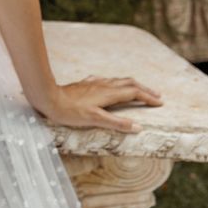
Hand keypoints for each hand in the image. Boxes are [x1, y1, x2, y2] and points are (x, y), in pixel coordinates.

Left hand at [32, 75, 162, 132]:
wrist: (48, 97)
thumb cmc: (70, 111)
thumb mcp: (94, 120)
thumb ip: (116, 123)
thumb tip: (138, 127)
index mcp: (108, 94)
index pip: (134, 93)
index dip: (148, 97)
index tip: (160, 102)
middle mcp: (104, 85)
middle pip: (129, 83)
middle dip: (144, 89)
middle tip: (156, 95)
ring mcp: (94, 83)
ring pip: (118, 81)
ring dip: (131, 85)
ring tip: (138, 89)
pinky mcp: (85, 84)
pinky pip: (104, 80)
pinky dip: (114, 83)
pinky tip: (109, 84)